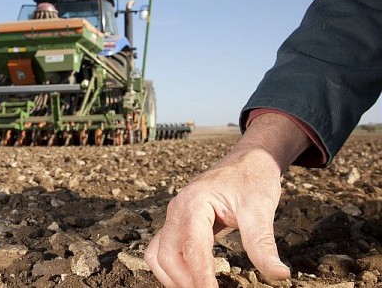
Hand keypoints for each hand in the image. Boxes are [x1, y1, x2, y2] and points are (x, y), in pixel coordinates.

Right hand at [145, 113, 312, 286]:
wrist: (248, 161)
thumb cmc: (253, 180)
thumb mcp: (261, 210)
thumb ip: (263, 244)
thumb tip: (279, 275)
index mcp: (194, 204)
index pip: (192, 249)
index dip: (201, 278)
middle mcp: (177, 210)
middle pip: (166, 255)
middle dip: (184, 281)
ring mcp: (174, 217)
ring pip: (157, 255)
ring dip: (172, 278)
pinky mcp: (177, 223)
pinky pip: (162, 250)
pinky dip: (171, 269)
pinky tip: (190, 280)